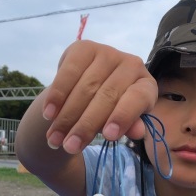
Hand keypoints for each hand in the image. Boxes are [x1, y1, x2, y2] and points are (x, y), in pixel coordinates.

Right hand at [41, 40, 156, 153]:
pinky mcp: (84, 48)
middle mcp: (132, 64)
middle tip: (70, 146)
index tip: (109, 137)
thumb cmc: (111, 111)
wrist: (88, 90)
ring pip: (85, 88)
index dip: (123, 117)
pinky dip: (57, 96)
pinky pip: (68, 73)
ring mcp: (107, 53)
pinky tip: (49, 114)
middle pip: (107, 97)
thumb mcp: (121, 122)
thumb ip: (128, 126)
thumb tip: (137, 132)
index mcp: (146, 86)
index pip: (138, 99)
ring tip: (55, 139)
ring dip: (67, 116)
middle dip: (86, 125)